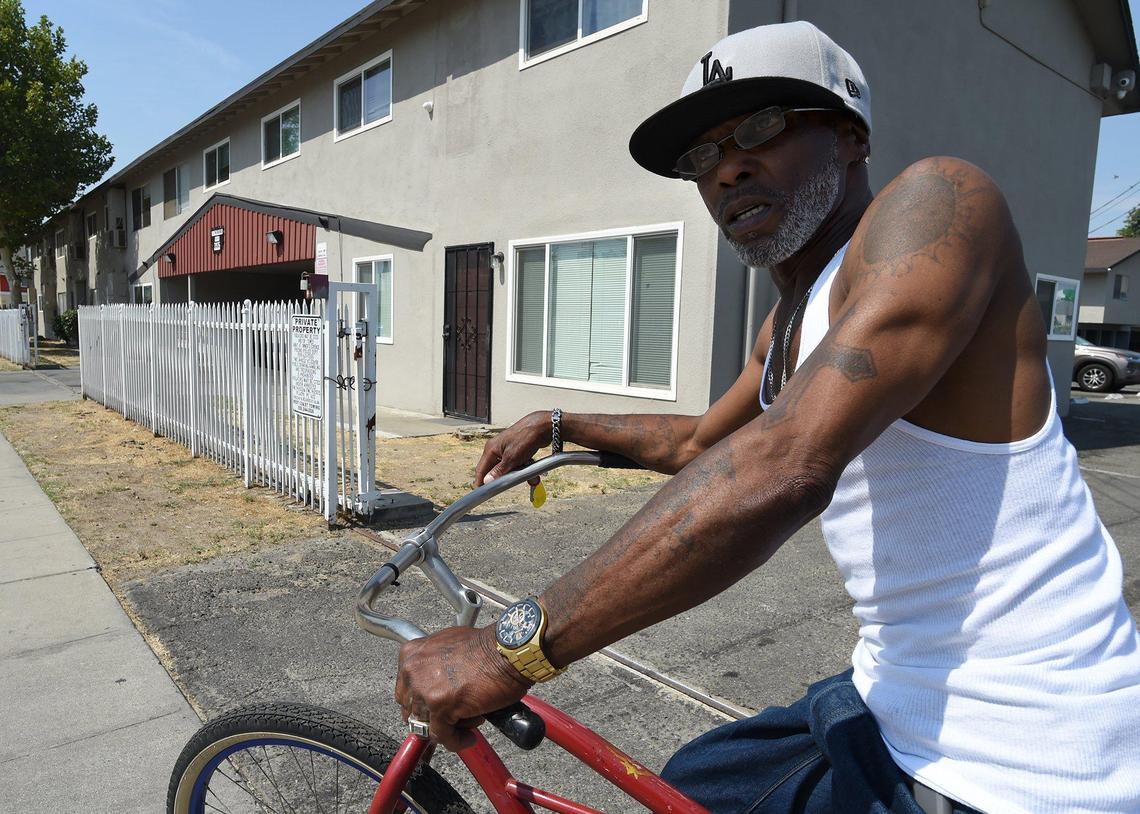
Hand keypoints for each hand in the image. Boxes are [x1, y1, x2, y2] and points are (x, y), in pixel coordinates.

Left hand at [395, 625, 532, 751]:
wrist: (506, 651)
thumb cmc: (486, 647)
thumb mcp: (448, 645)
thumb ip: (434, 664)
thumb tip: (435, 683)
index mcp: (411, 655)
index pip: (405, 692)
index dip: (422, 704)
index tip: (435, 711)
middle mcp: (412, 671)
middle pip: (413, 711)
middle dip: (432, 718)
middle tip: (453, 719)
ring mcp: (425, 690)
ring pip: (427, 726)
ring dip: (448, 729)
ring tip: (469, 723)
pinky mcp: (441, 707)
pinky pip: (443, 736)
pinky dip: (457, 742)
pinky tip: (470, 738)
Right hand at [474, 412, 550, 485]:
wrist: (543, 426)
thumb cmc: (525, 437)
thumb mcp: (511, 458)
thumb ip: (498, 471)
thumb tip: (487, 481)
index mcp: (491, 449)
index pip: (481, 469)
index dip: (481, 482)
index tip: (482, 493)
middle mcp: (497, 449)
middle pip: (496, 470)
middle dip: (507, 478)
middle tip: (514, 483)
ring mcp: (508, 449)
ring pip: (510, 468)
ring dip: (520, 474)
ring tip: (532, 477)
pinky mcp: (518, 450)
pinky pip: (519, 464)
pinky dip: (525, 468)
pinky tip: (533, 468)